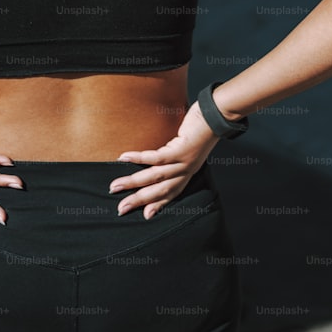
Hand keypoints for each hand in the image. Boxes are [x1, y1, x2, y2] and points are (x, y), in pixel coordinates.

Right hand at [108, 102, 220, 219]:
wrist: (216, 116)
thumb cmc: (199, 129)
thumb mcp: (188, 148)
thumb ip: (175, 156)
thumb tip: (156, 157)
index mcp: (187, 172)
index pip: (170, 193)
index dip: (157, 204)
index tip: (144, 216)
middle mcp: (186, 171)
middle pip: (159, 190)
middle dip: (138, 200)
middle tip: (120, 208)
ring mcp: (184, 162)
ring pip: (155, 177)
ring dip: (133, 183)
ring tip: (115, 186)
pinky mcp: (181, 150)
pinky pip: (156, 158)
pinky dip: (138, 159)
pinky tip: (124, 158)